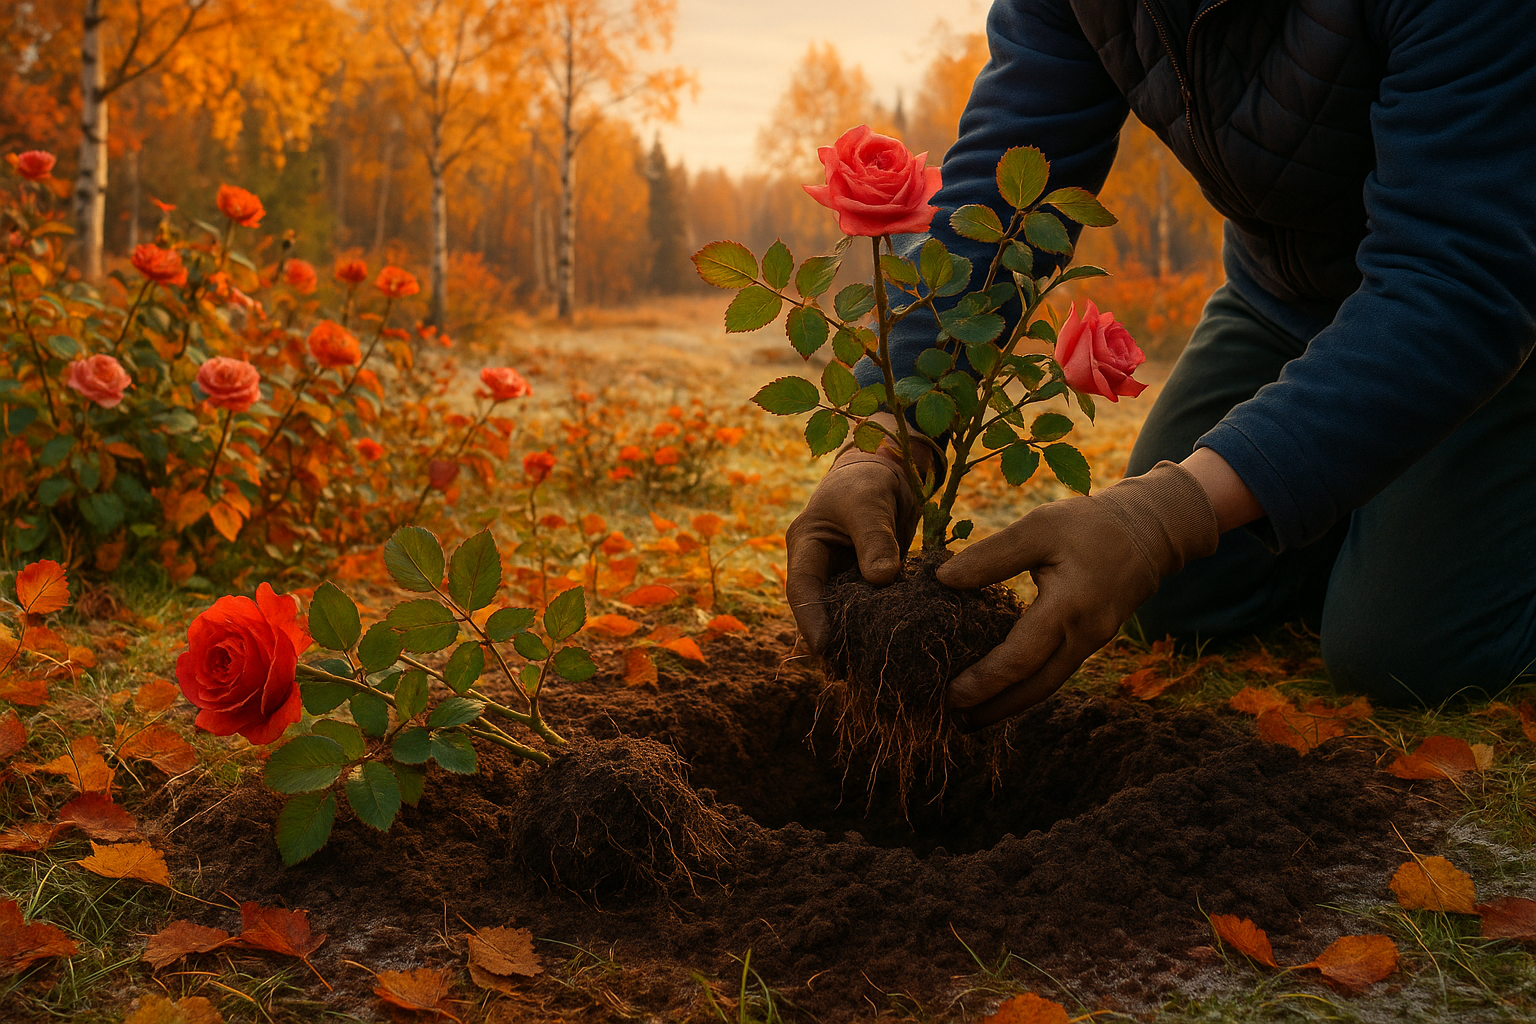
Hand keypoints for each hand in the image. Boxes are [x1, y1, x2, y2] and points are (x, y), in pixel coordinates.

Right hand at [784, 415, 940, 651]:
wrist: (889, 471)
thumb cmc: (869, 480)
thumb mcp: (869, 502)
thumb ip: (875, 538)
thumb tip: (882, 578)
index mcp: (806, 546)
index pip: (802, 589)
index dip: (810, 620)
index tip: (825, 648)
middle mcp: (821, 568)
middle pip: (822, 611)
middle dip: (834, 642)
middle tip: (851, 675)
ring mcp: (844, 579)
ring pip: (847, 617)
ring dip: (858, 640)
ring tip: (872, 671)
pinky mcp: (869, 586)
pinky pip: (872, 612)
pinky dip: (881, 629)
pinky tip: (895, 651)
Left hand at [935, 461, 1221, 727]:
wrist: (1148, 533)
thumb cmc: (1089, 525)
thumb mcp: (1039, 527)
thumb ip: (992, 555)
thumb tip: (943, 580)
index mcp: (1069, 607)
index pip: (1021, 657)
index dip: (985, 680)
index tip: (951, 694)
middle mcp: (1084, 635)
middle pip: (1036, 688)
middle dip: (995, 709)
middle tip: (953, 721)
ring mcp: (1091, 643)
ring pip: (1047, 686)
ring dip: (1009, 705)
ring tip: (970, 718)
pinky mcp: (1090, 642)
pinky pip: (1054, 673)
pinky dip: (1026, 687)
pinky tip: (1000, 692)